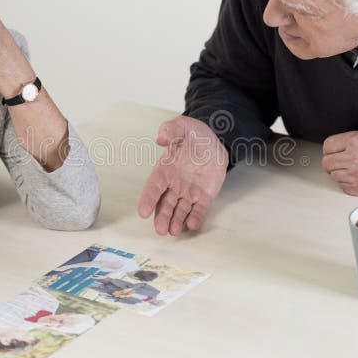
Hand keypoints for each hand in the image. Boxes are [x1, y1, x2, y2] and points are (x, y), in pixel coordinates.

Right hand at [138, 116, 228, 235]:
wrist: (214, 142)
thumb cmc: (194, 135)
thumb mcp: (182, 126)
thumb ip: (170, 130)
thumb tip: (160, 138)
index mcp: (165, 169)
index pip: (154, 186)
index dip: (148, 199)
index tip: (143, 212)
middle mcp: (174, 184)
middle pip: (165, 204)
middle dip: (162, 217)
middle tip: (160, 230)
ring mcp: (188, 192)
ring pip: (179, 210)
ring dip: (176, 221)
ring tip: (174, 231)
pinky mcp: (203, 197)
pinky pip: (198, 210)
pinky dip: (195, 218)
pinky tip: (192, 225)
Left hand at [321, 131, 357, 196]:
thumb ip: (352, 142)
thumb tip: (339, 148)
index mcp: (354, 141)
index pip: (328, 145)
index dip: (330, 148)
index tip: (333, 151)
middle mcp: (352, 158)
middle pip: (327, 163)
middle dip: (332, 162)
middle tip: (339, 161)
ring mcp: (356, 176)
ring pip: (334, 176)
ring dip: (339, 173)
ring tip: (351, 169)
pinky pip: (343, 187)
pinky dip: (347, 183)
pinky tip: (356, 178)